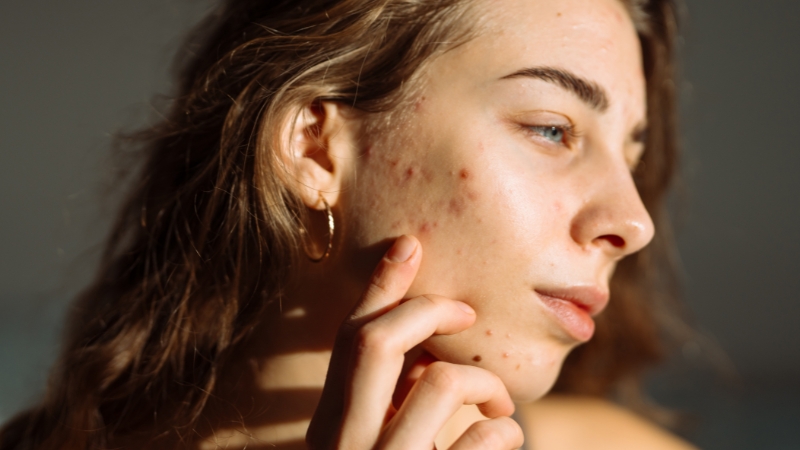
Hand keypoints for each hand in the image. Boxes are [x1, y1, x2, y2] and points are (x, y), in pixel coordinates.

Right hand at [306, 235, 523, 448]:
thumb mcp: (383, 435)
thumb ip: (394, 391)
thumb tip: (428, 330)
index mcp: (329, 426)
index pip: (348, 339)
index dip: (380, 286)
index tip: (409, 243)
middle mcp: (344, 444)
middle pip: (375, 342)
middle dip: (428, 311)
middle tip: (468, 312)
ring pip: (441, 382)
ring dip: (485, 382)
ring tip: (500, 405)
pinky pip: (482, 436)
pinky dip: (504, 430)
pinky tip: (506, 435)